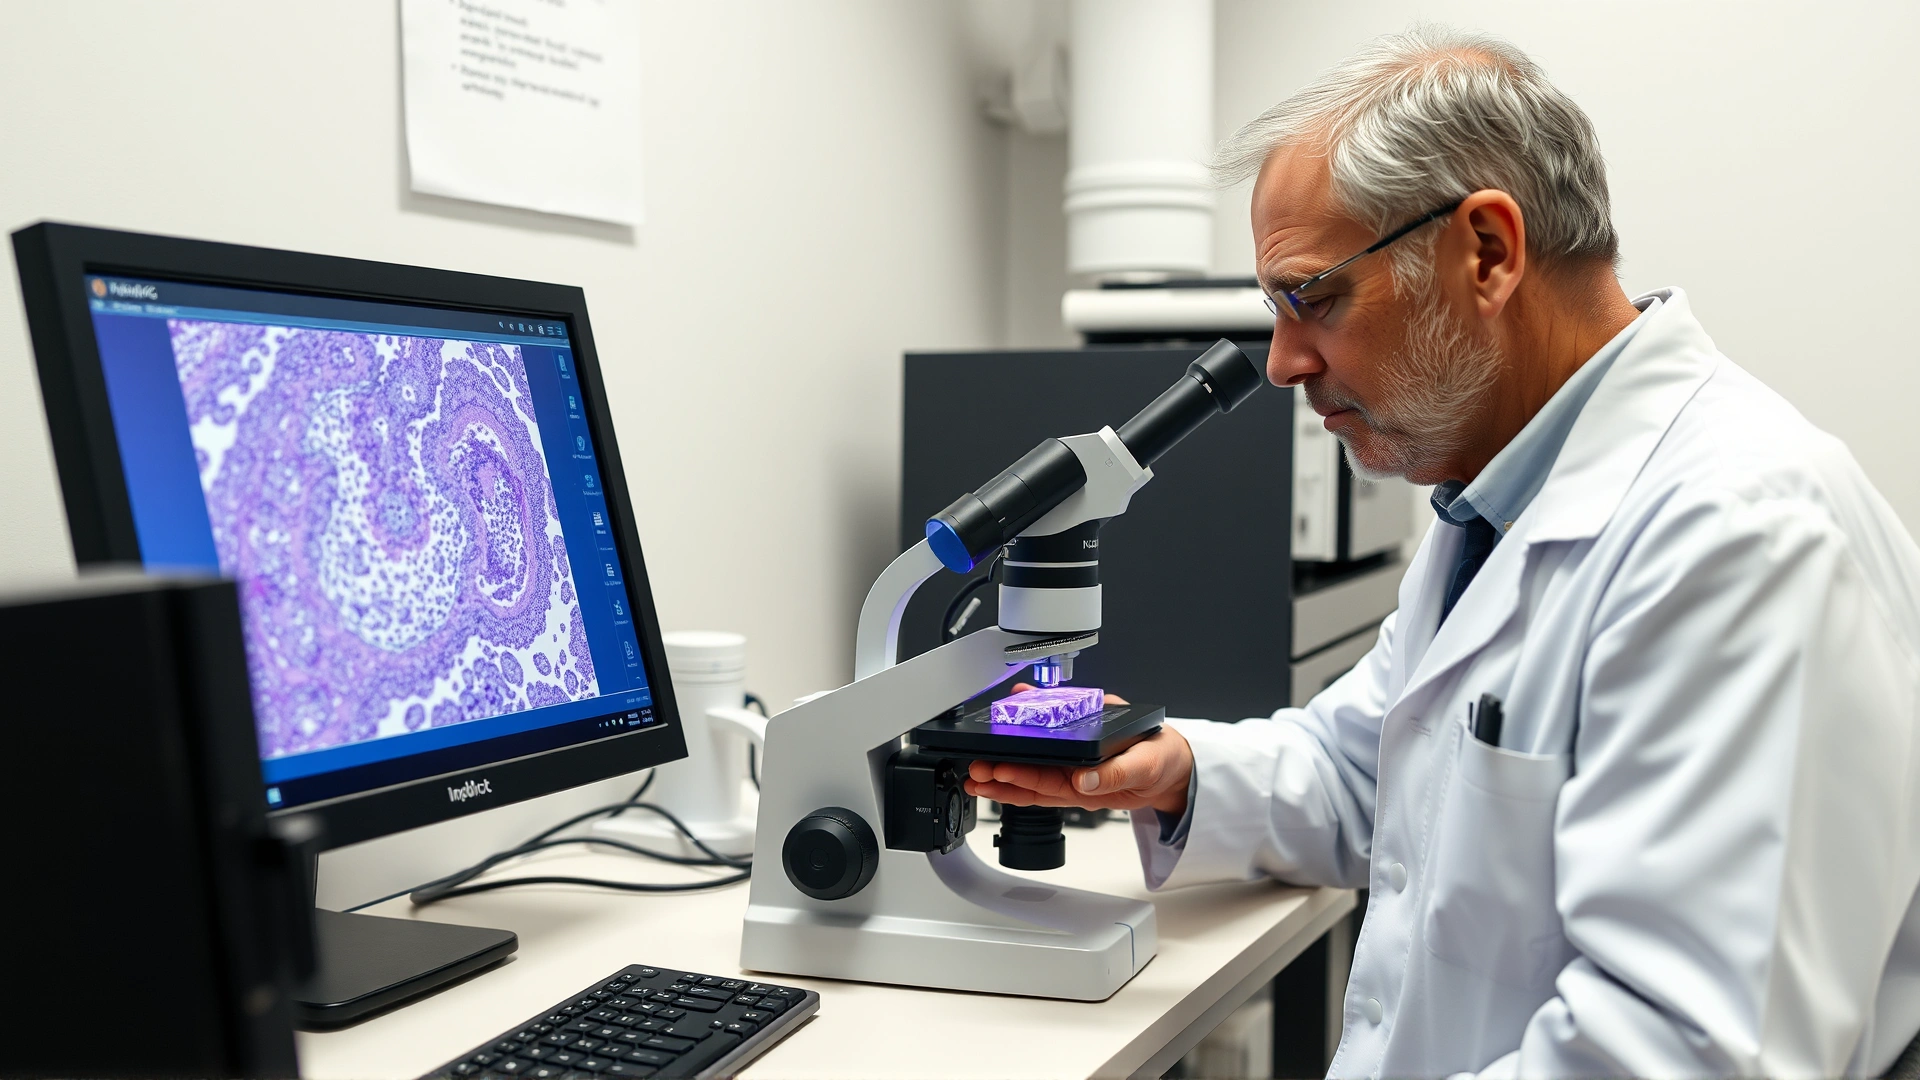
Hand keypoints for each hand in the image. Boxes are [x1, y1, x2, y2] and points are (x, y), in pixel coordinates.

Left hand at [964, 685, 1192, 816]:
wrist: (1171, 764)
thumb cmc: (1161, 763)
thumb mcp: (1148, 765)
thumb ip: (1118, 772)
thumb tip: (1086, 781)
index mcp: (1093, 786)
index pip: (1050, 784)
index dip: (1022, 778)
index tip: (1000, 769)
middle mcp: (1078, 784)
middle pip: (1033, 785)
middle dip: (1001, 780)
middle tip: (975, 772)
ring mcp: (1074, 777)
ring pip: (1032, 780)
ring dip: (1003, 776)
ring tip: (977, 772)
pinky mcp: (1074, 765)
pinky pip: (1043, 763)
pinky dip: (1021, 751)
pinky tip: (1006, 734)